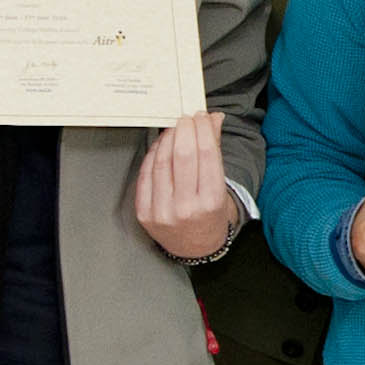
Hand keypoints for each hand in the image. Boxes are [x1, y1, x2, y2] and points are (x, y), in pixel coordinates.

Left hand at [131, 110, 233, 262]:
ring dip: (167, 139)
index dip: (203, 131)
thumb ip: (215, 151)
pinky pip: (146, 174)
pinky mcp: (144, 212)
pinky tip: (160, 145)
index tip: (200, 117)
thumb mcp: (220, 187)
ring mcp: (162, 211)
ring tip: (173, 129)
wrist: (194, 247)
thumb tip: (213, 118)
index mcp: (210, 202)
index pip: (207, 156)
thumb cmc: (209, 215)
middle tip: (185, 118)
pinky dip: (153, 155)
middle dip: (184, 130)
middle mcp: (186, 208)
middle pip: (183, 156)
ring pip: (162, 162)